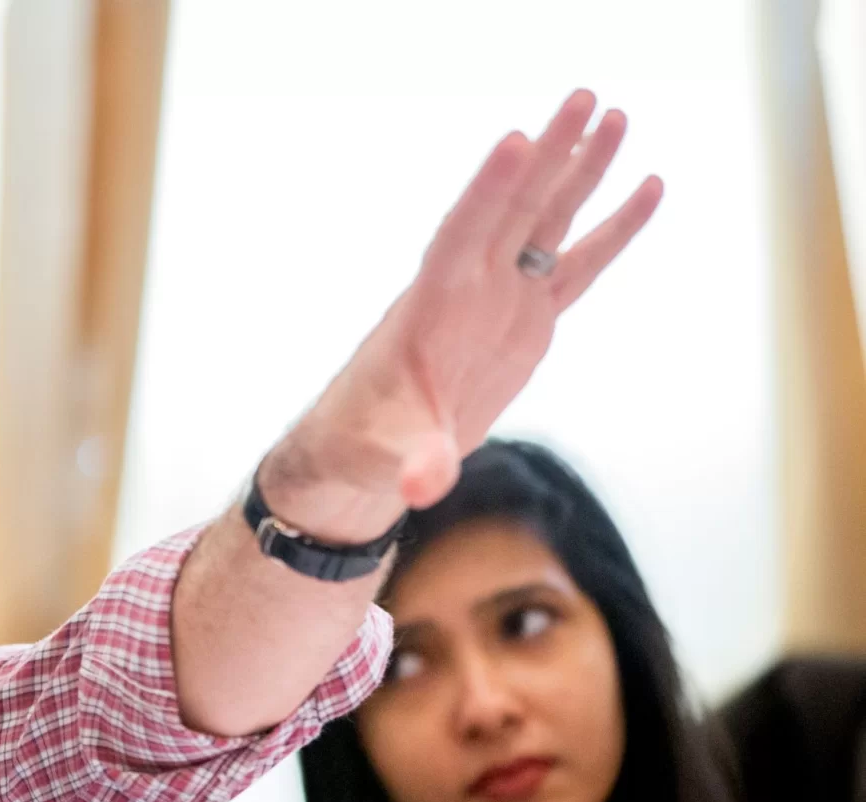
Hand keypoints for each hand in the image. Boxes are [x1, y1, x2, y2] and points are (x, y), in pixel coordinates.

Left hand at [263, 90, 662, 540]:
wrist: (370, 447)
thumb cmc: (368, 444)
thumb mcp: (393, 457)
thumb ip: (417, 463)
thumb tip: (425, 487)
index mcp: (430, 309)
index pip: (460, 237)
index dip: (487, 193)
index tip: (515, 141)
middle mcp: (467, 290)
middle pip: (510, 210)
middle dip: (547, 156)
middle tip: (587, 97)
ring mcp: (500, 299)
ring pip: (545, 222)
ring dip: (579, 169)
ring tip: (617, 112)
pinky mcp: (526, 320)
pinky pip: (577, 264)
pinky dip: (612, 227)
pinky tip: (649, 185)